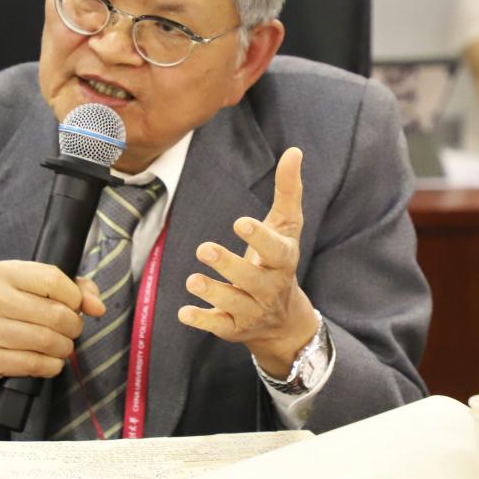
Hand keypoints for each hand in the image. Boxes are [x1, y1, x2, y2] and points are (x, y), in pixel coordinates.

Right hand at [0, 260, 104, 427]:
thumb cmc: (19, 316)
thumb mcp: (44, 292)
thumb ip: (79, 290)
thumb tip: (97, 307)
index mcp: (2, 273)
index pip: (53, 279)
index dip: (74, 297)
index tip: (74, 306)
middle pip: (54, 313)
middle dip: (73, 326)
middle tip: (70, 331)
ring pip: (47, 340)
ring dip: (64, 348)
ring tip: (61, 346)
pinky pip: (35, 363)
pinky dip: (51, 366)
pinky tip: (48, 361)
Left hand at [179, 146, 316, 376]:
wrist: (284, 320)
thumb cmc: (279, 260)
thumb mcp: (286, 227)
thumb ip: (288, 191)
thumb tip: (294, 151)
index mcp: (283, 261)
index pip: (275, 251)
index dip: (259, 238)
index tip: (240, 222)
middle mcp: (269, 288)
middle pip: (251, 279)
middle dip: (229, 266)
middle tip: (205, 249)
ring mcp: (252, 310)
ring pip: (233, 303)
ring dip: (213, 292)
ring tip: (193, 279)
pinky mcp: (234, 327)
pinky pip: (218, 325)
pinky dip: (202, 320)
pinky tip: (184, 311)